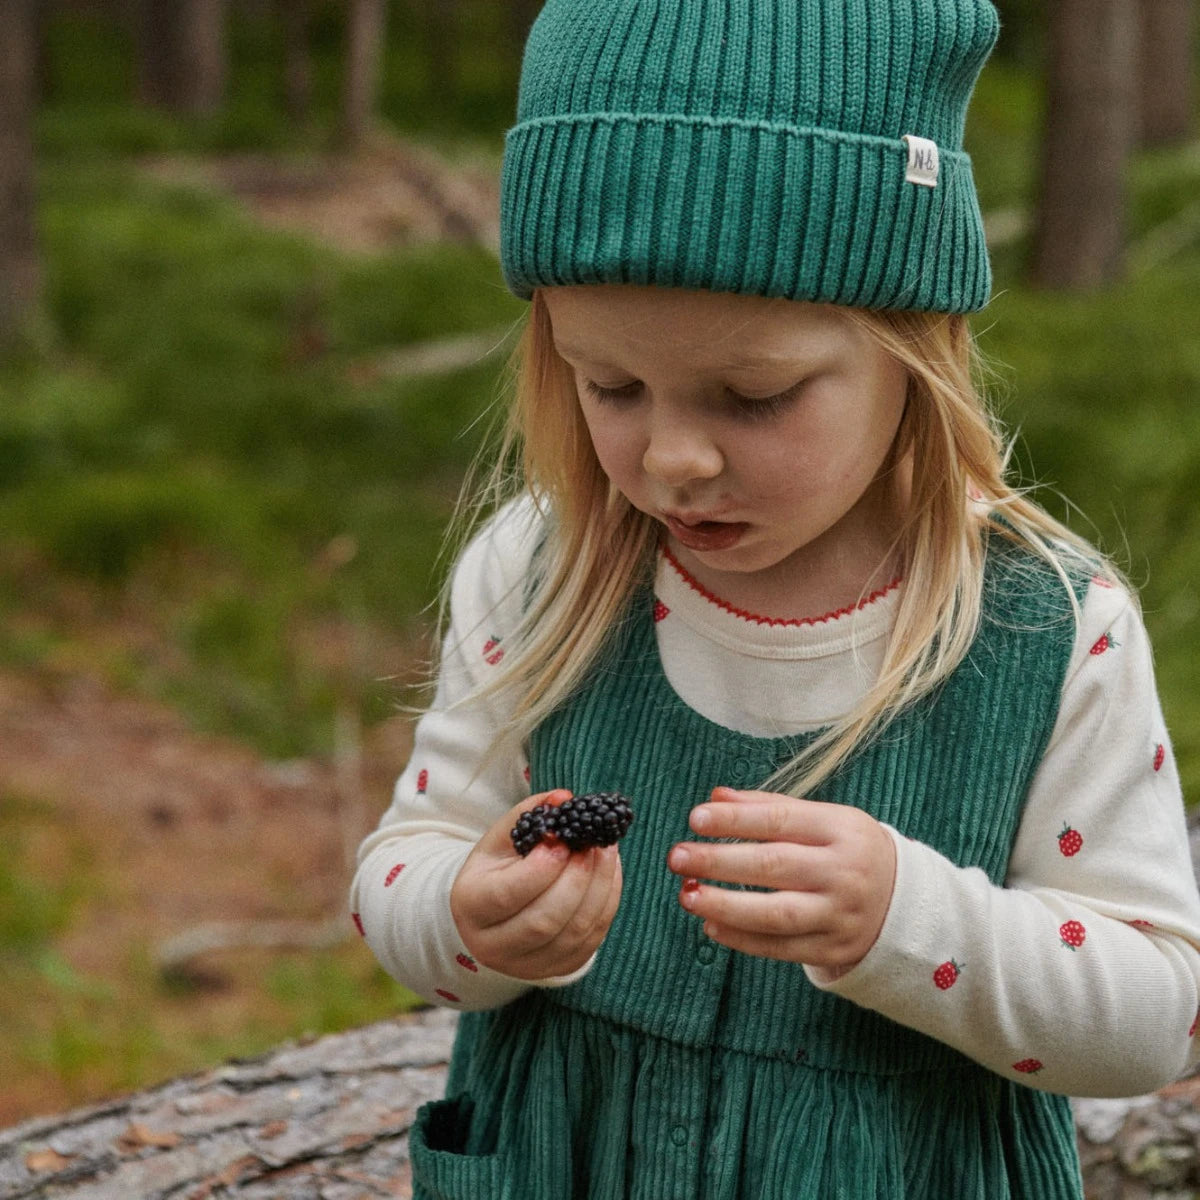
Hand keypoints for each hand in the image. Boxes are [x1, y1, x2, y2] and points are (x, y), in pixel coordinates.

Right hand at [450, 790, 623, 980]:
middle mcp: (493, 945)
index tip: (564, 839)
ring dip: (599, 887)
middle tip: (594, 843)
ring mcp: (527, 964)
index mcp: (471, 906)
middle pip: (544, 920)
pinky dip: (607, 902)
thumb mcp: (502, 838)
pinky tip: (609, 873)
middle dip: (577, 878)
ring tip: (607, 851)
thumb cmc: (498, 867)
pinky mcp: (558, 969)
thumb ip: (531, 814)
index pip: (509, 894)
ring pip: (574, 932)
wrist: (495, 913)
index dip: (542, 868)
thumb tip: (564, 798)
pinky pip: (592, 939)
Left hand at [666, 787, 896, 975]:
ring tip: (686, 895)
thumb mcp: (823, 819)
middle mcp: (843, 872)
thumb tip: (716, 797)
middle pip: (774, 866)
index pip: (780, 821)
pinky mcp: (833, 949)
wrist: (904, 903)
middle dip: (718, 861)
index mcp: (841, 829)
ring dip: (725, 905)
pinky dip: (742, 939)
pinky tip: (710, 924)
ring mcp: (839, 914)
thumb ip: (770, 808)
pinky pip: (780, 948)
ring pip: (776, 913)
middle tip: (677, 857)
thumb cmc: (847, 850)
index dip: (735, 820)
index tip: (695, 818)